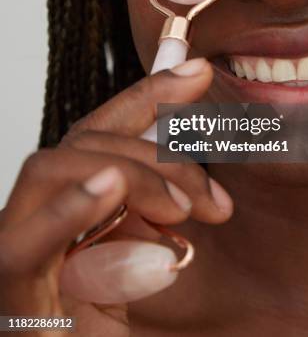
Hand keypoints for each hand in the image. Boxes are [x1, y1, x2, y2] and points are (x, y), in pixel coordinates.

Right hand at [0, 58, 232, 335]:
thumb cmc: (112, 325)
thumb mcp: (146, 252)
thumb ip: (154, 205)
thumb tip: (190, 162)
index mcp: (71, 201)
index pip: (103, 130)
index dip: (148, 94)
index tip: (197, 71)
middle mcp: (37, 212)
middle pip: (86, 143)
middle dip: (158, 155)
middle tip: (213, 199)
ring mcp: (16, 247)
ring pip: (52, 168)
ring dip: (127, 173)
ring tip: (181, 208)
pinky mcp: (10, 291)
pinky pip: (23, 246)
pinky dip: (67, 210)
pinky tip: (108, 186)